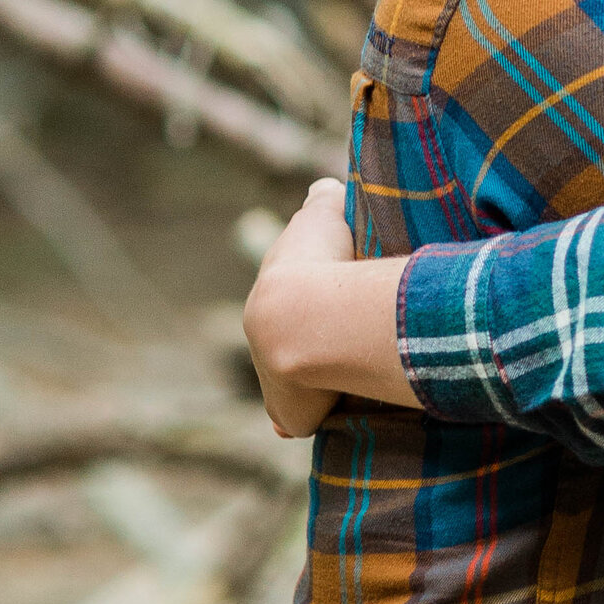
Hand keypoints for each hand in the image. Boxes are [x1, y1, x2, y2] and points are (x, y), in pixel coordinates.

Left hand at [244, 176, 358, 438]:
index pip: (284, 300)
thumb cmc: (319, 263)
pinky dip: (308, 418)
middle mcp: (263, 342)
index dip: (303, 302)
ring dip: (310, 387)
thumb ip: (324, 198)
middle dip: (302, 348)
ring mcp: (276, 381)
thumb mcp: (325, 217)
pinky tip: (325, 416)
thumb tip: (323, 185)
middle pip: (284, 348)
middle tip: (334, 349)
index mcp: (270, 297)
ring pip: (293, 386)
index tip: (318, 304)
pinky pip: (301, 419)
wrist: (304, 319)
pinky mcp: (292, 413)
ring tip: (340, 384)